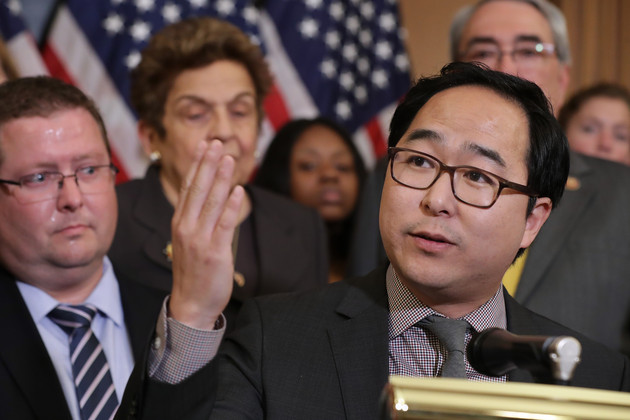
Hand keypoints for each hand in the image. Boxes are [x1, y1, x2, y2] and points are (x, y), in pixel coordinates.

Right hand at [168, 140, 244, 328]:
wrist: (191, 305)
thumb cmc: (193, 273)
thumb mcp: (190, 241)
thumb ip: (200, 219)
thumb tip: (216, 197)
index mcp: (180, 223)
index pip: (189, 187)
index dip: (197, 164)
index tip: (205, 145)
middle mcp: (186, 228)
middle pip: (198, 189)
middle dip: (208, 164)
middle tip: (217, 142)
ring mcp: (199, 240)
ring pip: (212, 203)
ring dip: (221, 179)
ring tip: (229, 158)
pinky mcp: (214, 253)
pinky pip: (224, 225)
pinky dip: (232, 207)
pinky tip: (238, 191)